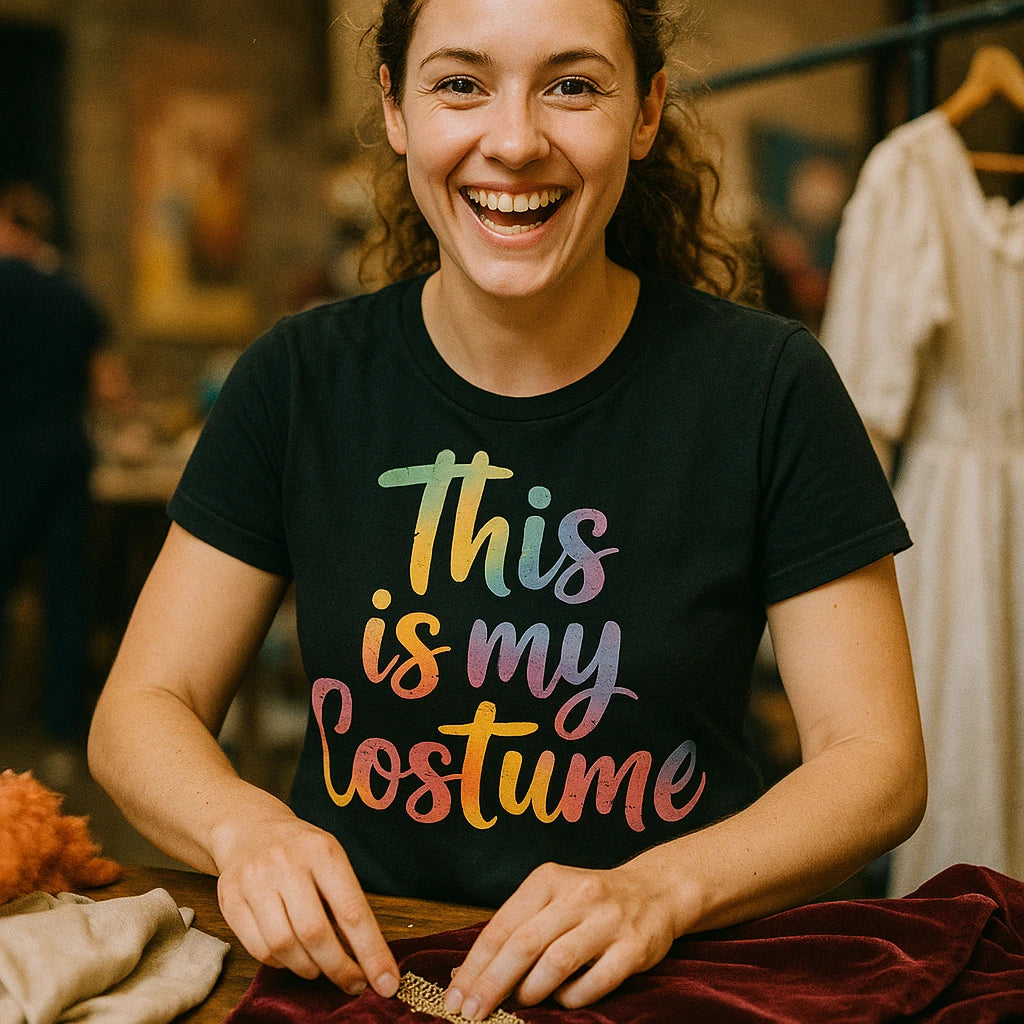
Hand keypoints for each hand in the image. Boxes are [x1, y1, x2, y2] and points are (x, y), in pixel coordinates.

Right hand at [215, 816, 399, 996]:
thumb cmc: (302, 851)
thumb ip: (346, 901)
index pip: (352, 910)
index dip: (371, 952)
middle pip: (315, 933)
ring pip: (284, 946)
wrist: (250, 829)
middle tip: (354, 984)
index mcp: (322, 851)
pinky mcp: (230, 899)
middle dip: (339, 968)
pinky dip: (280, 963)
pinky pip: (259, 949)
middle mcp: (287, 863)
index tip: (386, 983)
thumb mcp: (331, 859)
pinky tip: (291, 956)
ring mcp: (255, 880)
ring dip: (308, 968)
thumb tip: (367, 957)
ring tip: (320, 967)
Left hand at [444, 859, 679, 1019]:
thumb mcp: (552, 897)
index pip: (501, 926)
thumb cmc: (589, 902)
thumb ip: (519, 927)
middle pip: (524, 944)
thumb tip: (472, 974)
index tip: (455, 996)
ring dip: (531, 990)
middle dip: (492, 984)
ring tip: (519, 1003)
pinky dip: (572, 997)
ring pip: (557, 962)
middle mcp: (577, 894)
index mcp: (548, 879)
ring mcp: (608, 920)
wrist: (654, 891)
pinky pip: (595, 982)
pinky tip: (563, 998)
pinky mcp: (634, 947)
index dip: (475, 965)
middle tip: (471, 1012)